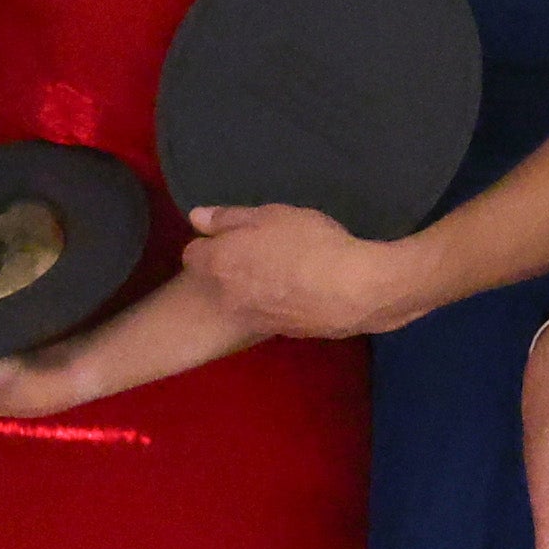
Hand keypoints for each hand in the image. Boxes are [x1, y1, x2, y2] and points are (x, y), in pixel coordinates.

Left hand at [180, 203, 410, 343]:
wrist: (357, 292)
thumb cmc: (312, 244)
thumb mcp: (272, 216)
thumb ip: (230, 217)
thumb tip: (196, 217)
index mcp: (220, 264)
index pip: (192, 254)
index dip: (211, 242)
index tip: (231, 235)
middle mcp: (228, 297)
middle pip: (213, 280)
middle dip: (227, 267)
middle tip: (258, 250)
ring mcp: (253, 318)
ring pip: (238, 299)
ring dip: (250, 287)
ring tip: (282, 270)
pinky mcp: (280, 332)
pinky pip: (265, 312)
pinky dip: (274, 302)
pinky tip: (300, 289)